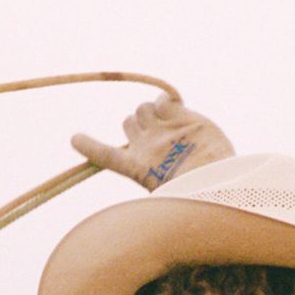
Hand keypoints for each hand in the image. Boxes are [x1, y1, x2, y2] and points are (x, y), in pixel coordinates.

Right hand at [71, 96, 233, 190]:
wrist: (218, 183)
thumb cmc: (198, 194)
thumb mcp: (169, 189)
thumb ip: (155, 168)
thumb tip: (152, 159)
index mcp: (137, 168)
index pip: (105, 155)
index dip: (89, 146)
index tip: (75, 139)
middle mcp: (144, 146)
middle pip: (129, 122)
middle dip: (140, 125)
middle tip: (158, 136)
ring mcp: (160, 129)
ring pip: (144, 108)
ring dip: (153, 112)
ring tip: (171, 126)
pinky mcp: (178, 116)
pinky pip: (164, 100)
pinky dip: (168, 104)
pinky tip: (179, 113)